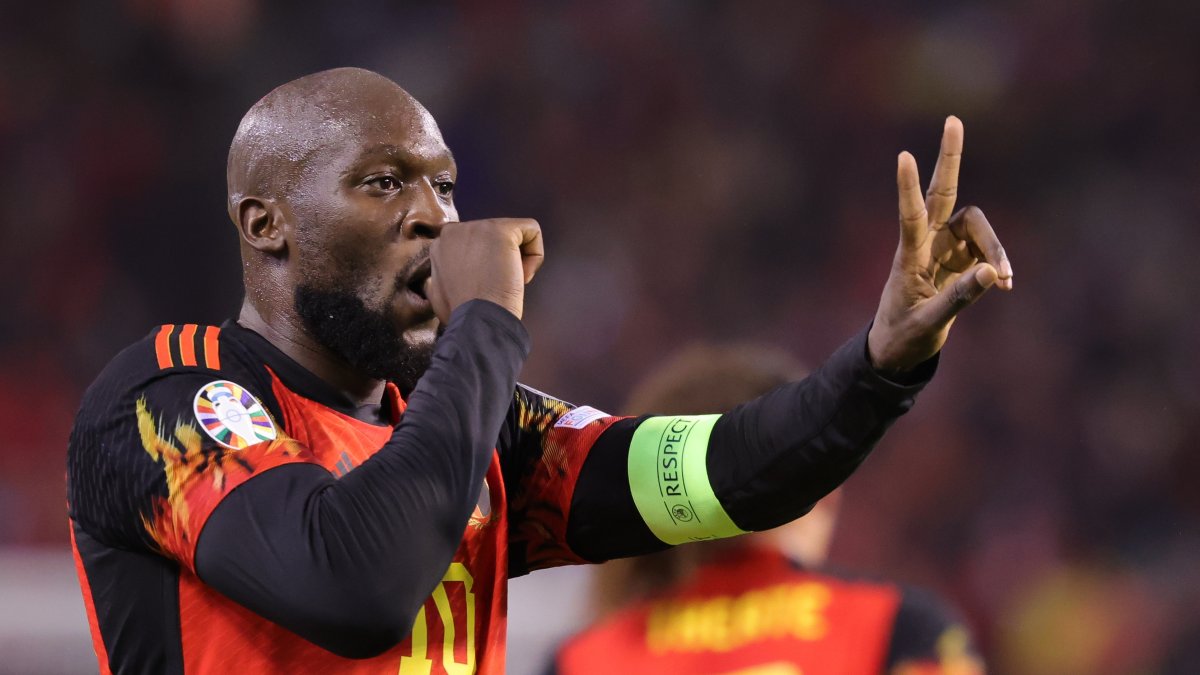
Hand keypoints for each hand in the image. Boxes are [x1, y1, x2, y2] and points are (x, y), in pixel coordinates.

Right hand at [426, 218, 544, 321]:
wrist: (475, 321)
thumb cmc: (464, 316)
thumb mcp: (443, 292)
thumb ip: (449, 274)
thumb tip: (459, 273)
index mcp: (442, 245)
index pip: (478, 245)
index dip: (487, 268)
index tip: (484, 287)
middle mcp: (455, 230)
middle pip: (496, 238)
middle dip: (501, 263)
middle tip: (495, 287)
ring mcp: (478, 227)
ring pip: (515, 235)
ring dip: (518, 262)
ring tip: (506, 283)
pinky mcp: (501, 229)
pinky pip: (532, 230)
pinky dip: (535, 255)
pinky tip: (521, 276)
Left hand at [867, 117, 1012, 372]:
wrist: (900, 348)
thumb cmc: (905, 334)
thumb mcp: (931, 322)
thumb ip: (961, 298)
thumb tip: (995, 273)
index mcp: (908, 256)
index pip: (909, 215)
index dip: (909, 187)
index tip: (904, 156)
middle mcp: (926, 242)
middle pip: (943, 192)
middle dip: (950, 158)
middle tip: (953, 120)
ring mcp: (944, 247)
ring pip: (978, 227)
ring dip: (995, 247)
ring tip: (1005, 280)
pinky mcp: (960, 258)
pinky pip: (987, 251)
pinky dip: (997, 265)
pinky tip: (1003, 284)